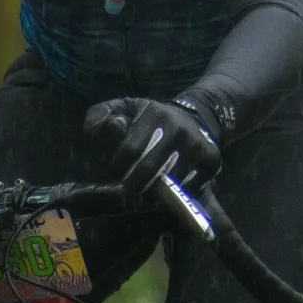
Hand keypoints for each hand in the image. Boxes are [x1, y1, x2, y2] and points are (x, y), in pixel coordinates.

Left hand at [82, 96, 221, 202]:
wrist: (198, 113)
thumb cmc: (152, 117)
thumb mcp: (127, 107)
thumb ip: (103, 113)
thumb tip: (91, 130)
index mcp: (153, 114)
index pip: (129, 150)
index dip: (117, 167)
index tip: (116, 173)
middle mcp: (177, 127)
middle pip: (149, 170)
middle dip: (134, 187)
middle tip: (129, 195)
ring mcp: (196, 142)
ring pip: (171, 181)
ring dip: (158, 192)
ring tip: (149, 192)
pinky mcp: (211, 156)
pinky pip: (194, 184)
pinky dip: (182, 191)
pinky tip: (175, 188)